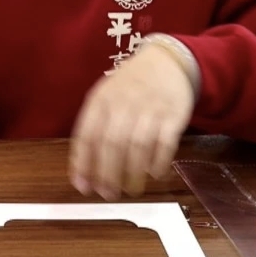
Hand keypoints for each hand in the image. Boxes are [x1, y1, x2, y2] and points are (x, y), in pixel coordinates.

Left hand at [69, 43, 196, 199]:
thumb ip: (93, 130)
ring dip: (133, 174)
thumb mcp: (104, 97)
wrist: (166, 61)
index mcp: (100, 101)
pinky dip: (159, 162)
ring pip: (138, 147)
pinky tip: (154, 174)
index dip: (83, 164)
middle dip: (108, 174)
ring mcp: (149, 109)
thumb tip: (82, 172)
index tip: (83, 187)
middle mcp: (123, 104)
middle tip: (108, 195)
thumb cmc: (129, 86)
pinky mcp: (173, 115)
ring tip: (130, 191)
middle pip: (112, 144)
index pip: (86, 135)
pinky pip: (165, 143)